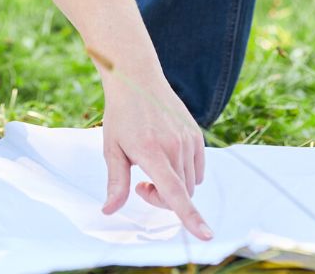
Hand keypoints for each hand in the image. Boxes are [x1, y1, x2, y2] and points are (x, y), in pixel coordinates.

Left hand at [99, 76, 212, 239]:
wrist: (137, 79)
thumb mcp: (112, 149)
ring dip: (173, 187)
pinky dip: (185, 174)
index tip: (206, 235)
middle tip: (140, 186)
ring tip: (152, 168)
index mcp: (152, 152)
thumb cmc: (121, 116)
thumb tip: (109, 211)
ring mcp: (188, 139)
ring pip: (190, 184)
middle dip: (162, 199)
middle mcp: (174, 146)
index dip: (190, 217)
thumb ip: (116, 183)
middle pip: (180, 195)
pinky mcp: (197, 135)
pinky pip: (197, 170)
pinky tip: (167, 159)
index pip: (175, 193)